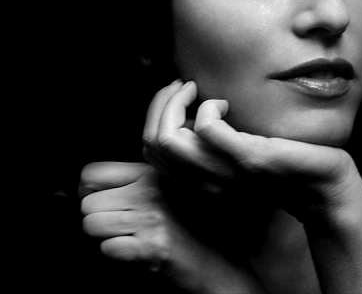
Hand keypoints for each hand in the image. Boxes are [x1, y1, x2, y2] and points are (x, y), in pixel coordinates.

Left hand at [79, 161, 266, 293]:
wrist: (212, 256)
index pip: (90, 172)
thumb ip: (127, 182)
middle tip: (118, 225)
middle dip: (96, 218)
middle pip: (86, 203)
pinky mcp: (152, 245)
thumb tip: (83, 187)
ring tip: (128, 237)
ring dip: (104, 237)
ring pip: (91, 225)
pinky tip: (137, 250)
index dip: (87, 191)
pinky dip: (117, 254)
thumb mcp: (157, 190)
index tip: (99, 201)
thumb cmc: (182, 222)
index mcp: (148, 172)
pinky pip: (108, 249)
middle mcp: (149, 189)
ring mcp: (151, 216)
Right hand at [142, 80, 361, 224]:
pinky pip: (205, 128)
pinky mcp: (246, 158)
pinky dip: (209, 106)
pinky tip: (225, 104)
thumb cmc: (276, 162)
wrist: (320, 186)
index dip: (155, 114)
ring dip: (176, 102)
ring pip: (167, 138)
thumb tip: (185, 106)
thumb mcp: (231, 151)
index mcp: (195, 178)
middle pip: (151, 141)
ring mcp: (222, 170)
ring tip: (196, 90)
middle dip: (161, 103)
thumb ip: (204, 138)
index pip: (149, 148)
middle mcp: (201, 180)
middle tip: (185, 87)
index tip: (177, 96)